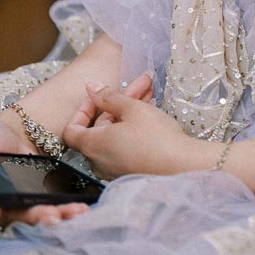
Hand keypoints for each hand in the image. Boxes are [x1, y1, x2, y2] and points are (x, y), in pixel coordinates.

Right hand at [0, 117, 87, 229]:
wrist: (10, 134)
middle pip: (9, 216)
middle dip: (31, 217)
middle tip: (50, 217)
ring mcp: (14, 206)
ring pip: (31, 216)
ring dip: (53, 216)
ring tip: (73, 214)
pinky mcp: (33, 201)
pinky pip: (47, 208)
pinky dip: (63, 209)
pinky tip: (79, 208)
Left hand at [63, 81, 196, 179]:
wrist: (183, 167)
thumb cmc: (155, 137)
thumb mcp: (132, 109)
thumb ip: (108, 97)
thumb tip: (90, 87)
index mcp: (93, 146)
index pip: (71, 130)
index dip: (82, 110)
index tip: (99, 96)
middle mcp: (99, 161)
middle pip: (100, 127)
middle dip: (119, 102)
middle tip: (141, 83)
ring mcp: (115, 169)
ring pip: (116, 134)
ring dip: (130, 111)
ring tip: (151, 91)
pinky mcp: (131, 172)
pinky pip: (125, 146)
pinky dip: (134, 128)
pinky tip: (152, 111)